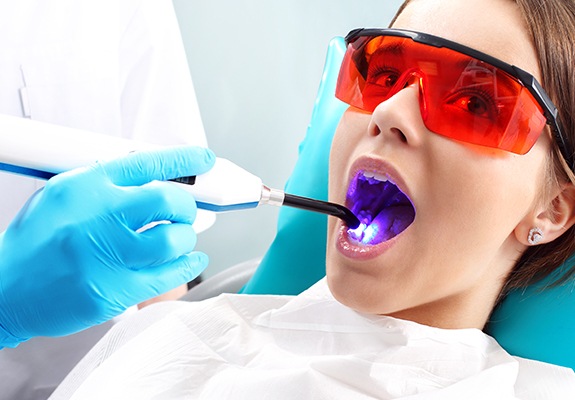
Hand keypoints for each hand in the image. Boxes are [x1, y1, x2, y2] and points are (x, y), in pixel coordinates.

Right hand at [0, 146, 214, 346]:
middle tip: (184, 211)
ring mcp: (106, 257)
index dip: (182, 159)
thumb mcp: (64, 194)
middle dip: (186, 205)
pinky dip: (188, 266)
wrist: (5, 289)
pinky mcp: (115, 291)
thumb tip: (157, 179)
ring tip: (178, 238)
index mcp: (86, 188)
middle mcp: (97, 218)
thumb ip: (108, 184)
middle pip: (167, 200)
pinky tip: (190, 260)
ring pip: (173, 240)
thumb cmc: (37, 241)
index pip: (145, 162)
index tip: (203, 159)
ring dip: (185, 238)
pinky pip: (169, 276)